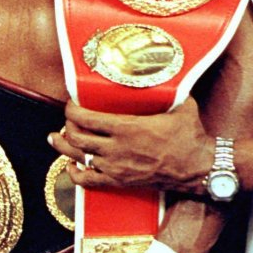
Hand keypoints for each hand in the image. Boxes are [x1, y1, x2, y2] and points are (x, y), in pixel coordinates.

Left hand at [48, 97, 213, 194]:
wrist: (198, 168)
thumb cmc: (190, 136)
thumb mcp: (180, 105)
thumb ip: (168, 90)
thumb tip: (165, 70)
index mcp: (126, 127)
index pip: (86, 118)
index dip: (72, 110)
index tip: (71, 103)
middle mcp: (116, 149)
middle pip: (77, 138)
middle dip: (66, 126)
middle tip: (66, 119)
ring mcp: (116, 168)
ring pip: (78, 159)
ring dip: (63, 147)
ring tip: (54, 138)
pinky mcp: (120, 182)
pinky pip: (89, 182)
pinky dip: (75, 174)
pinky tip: (71, 167)